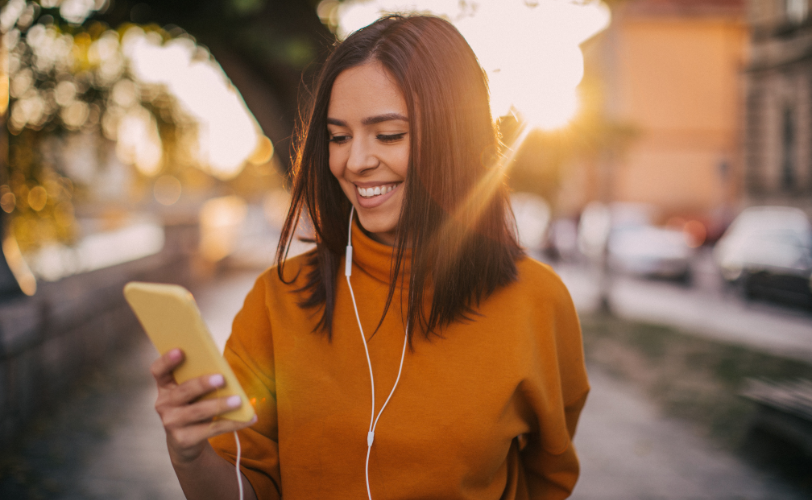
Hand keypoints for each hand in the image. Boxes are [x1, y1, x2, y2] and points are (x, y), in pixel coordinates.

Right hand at [151, 349, 256, 465]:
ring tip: (238, 400)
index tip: (180, 351)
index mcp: (166, 386)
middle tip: (221, 378)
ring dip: (220, 405)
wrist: (185, 442)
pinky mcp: (183, 439)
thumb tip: (225, 368)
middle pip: (183, 391)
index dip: (167, 360)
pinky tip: (247, 419)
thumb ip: (200, 378)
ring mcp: (171, 423)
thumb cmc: (193, 406)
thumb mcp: (193, 393)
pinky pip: (211, 429)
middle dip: (202, 384)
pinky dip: (232, 423)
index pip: (158, 371)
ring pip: (197, 412)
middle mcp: (164, 404)